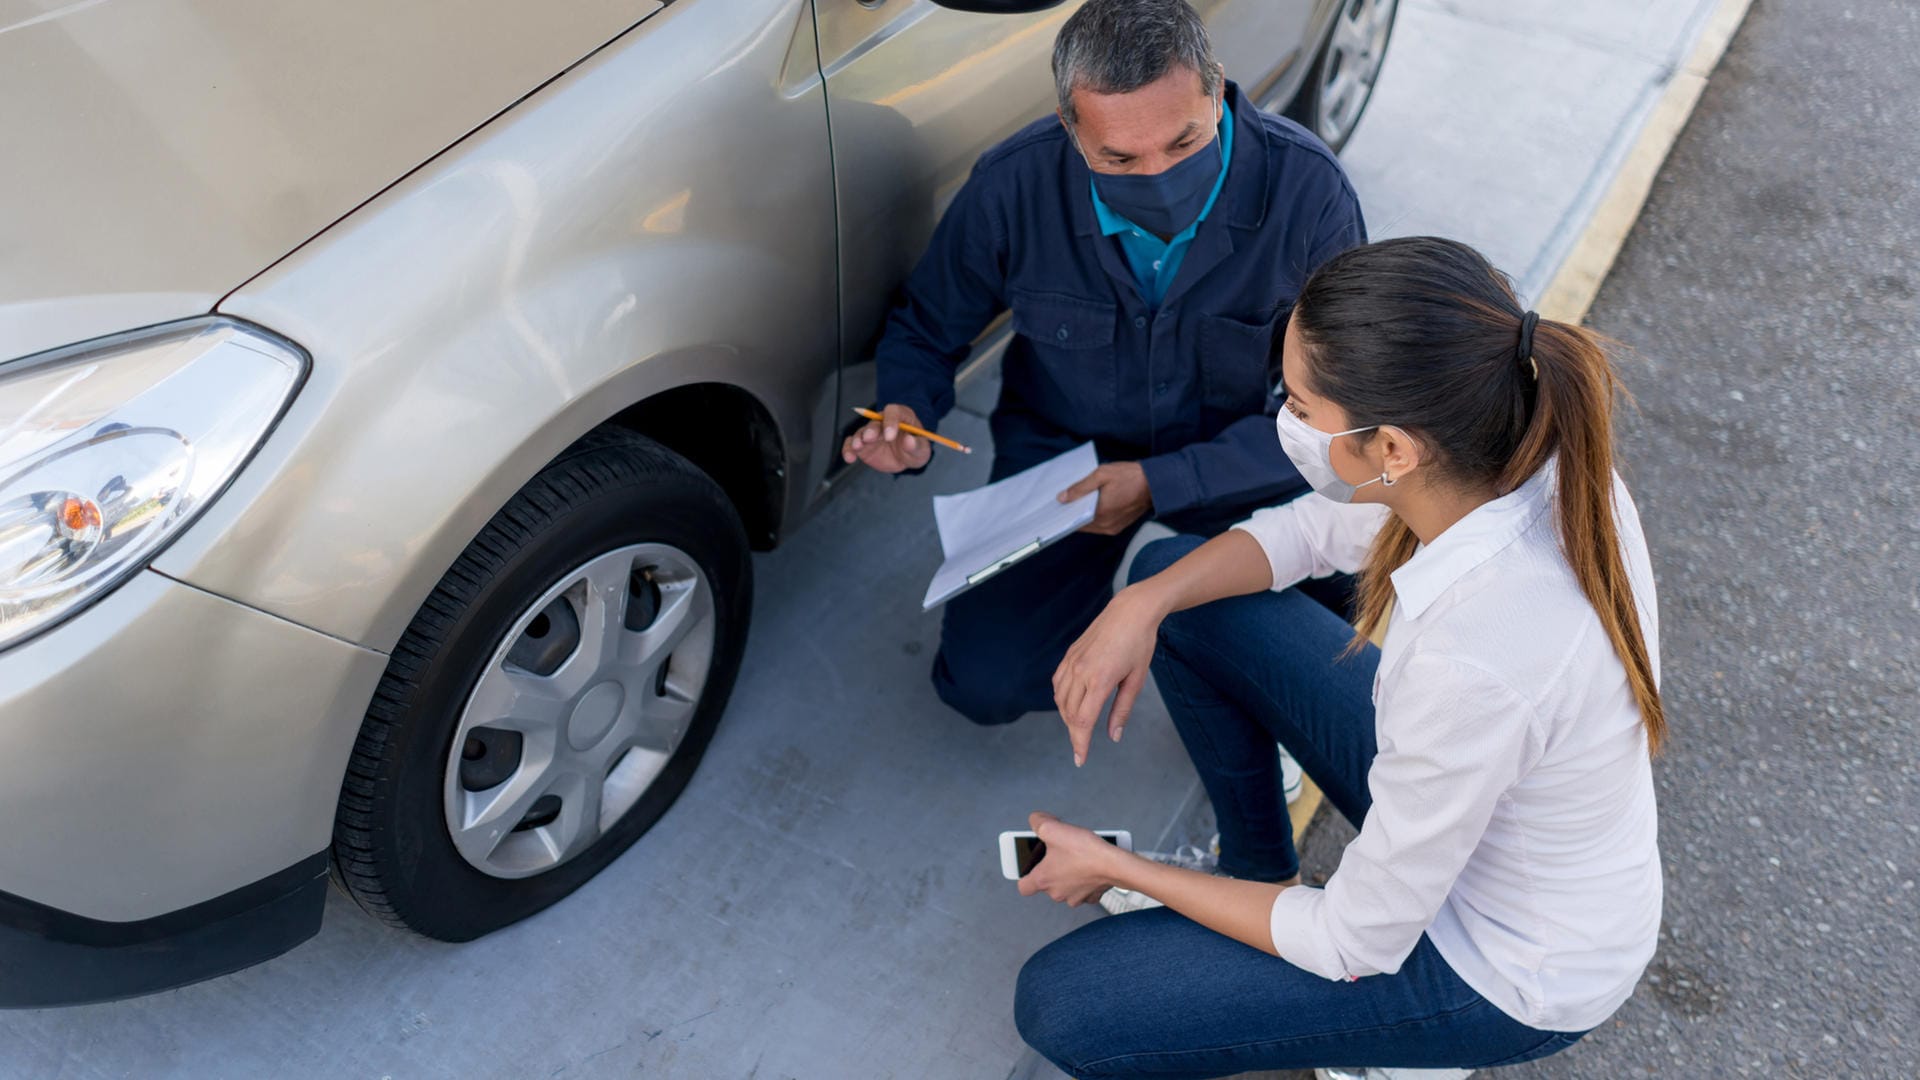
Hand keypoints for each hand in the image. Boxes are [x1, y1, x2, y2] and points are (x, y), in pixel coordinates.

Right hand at [841, 404, 933, 472]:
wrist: (906, 457)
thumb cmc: (915, 448)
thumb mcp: (922, 450)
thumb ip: (917, 445)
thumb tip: (909, 440)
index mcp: (900, 416)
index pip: (893, 412)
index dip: (890, 421)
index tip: (890, 436)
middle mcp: (883, 422)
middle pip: (875, 421)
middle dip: (871, 430)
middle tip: (869, 439)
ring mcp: (871, 433)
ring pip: (861, 432)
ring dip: (857, 439)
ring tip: (857, 447)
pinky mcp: (862, 445)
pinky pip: (851, 444)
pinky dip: (848, 449)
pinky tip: (849, 457)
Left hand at [1016, 812, 1132, 906]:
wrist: (1115, 864)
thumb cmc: (1085, 851)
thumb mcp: (1053, 828)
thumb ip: (1037, 822)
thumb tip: (1035, 820)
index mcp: (1043, 880)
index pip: (1024, 887)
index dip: (1025, 875)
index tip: (1030, 865)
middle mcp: (1057, 892)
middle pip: (1047, 883)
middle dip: (1052, 868)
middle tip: (1059, 851)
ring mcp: (1075, 897)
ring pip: (1066, 886)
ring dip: (1069, 873)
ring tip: (1076, 855)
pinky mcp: (1091, 896)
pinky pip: (1083, 888)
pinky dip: (1085, 878)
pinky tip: (1089, 864)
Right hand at [1051, 585, 1165, 765]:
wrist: (1130, 611)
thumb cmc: (1139, 644)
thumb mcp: (1136, 680)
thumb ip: (1122, 710)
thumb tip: (1114, 736)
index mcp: (1100, 680)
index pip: (1082, 721)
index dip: (1080, 743)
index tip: (1080, 759)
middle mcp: (1081, 671)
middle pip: (1069, 714)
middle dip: (1074, 733)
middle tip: (1083, 747)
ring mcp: (1072, 662)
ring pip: (1060, 699)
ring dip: (1067, 717)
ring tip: (1079, 727)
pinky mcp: (1069, 655)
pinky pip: (1058, 683)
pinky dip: (1061, 698)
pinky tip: (1071, 704)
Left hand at [1058, 462, 1150, 535]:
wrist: (1156, 483)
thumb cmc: (1130, 476)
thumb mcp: (1101, 475)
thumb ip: (1080, 487)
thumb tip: (1062, 497)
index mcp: (1100, 514)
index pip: (1073, 521)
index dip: (1063, 515)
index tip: (1054, 509)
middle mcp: (1106, 525)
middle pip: (1081, 524)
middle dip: (1072, 514)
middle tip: (1064, 502)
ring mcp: (1113, 527)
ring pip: (1091, 525)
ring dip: (1083, 515)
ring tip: (1077, 501)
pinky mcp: (1119, 526)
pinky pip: (1101, 524)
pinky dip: (1094, 516)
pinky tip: (1092, 504)